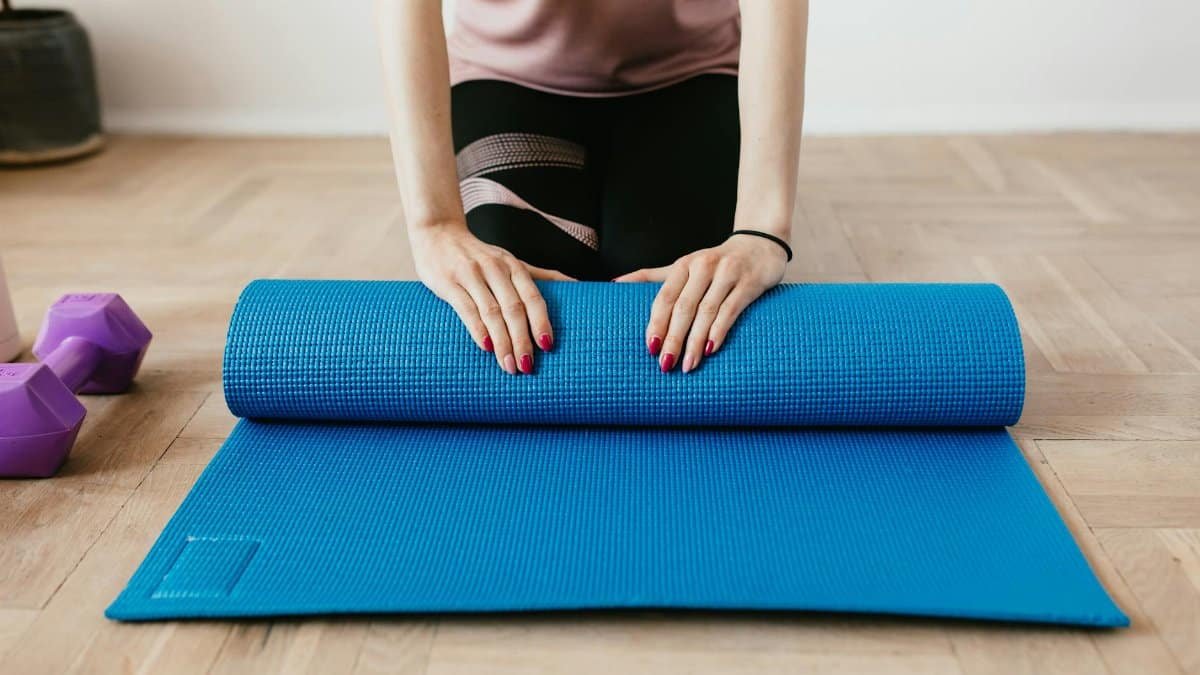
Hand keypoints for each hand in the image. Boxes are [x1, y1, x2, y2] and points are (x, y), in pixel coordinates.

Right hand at [410, 223, 571, 373]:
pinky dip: (478, 330)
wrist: (437, 232)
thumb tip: (576, 284)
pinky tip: (486, 347)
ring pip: (491, 312)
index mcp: (513, 266)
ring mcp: (471, 275)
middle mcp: (495, 269)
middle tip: (527, 367)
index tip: (548, 346)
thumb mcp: (508, 261)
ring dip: (502, 342)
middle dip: (522, 340)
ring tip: (509, 366)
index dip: (541, 322)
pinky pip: (466, 309)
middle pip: (514, 309)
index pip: (532, 297)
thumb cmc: (477, 254)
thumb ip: (538, 274)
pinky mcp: (448, 282)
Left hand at [614, 234, 787, 372]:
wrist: (761, 245)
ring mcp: (728, 274)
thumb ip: (652, 276)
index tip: (649, 348)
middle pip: (683, 307)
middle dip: (673, 338)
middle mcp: (704, 266)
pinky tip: (710, 349)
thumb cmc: (716, 262)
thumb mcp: (684, 266)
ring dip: (695, 341)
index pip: (665, 297)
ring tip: (688, 365)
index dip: (656, 323)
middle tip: (665, 364)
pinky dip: (719, 331)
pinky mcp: (749, 283)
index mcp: (684, 265)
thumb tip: (615, 283)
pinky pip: (731, 310)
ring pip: (706, 311)